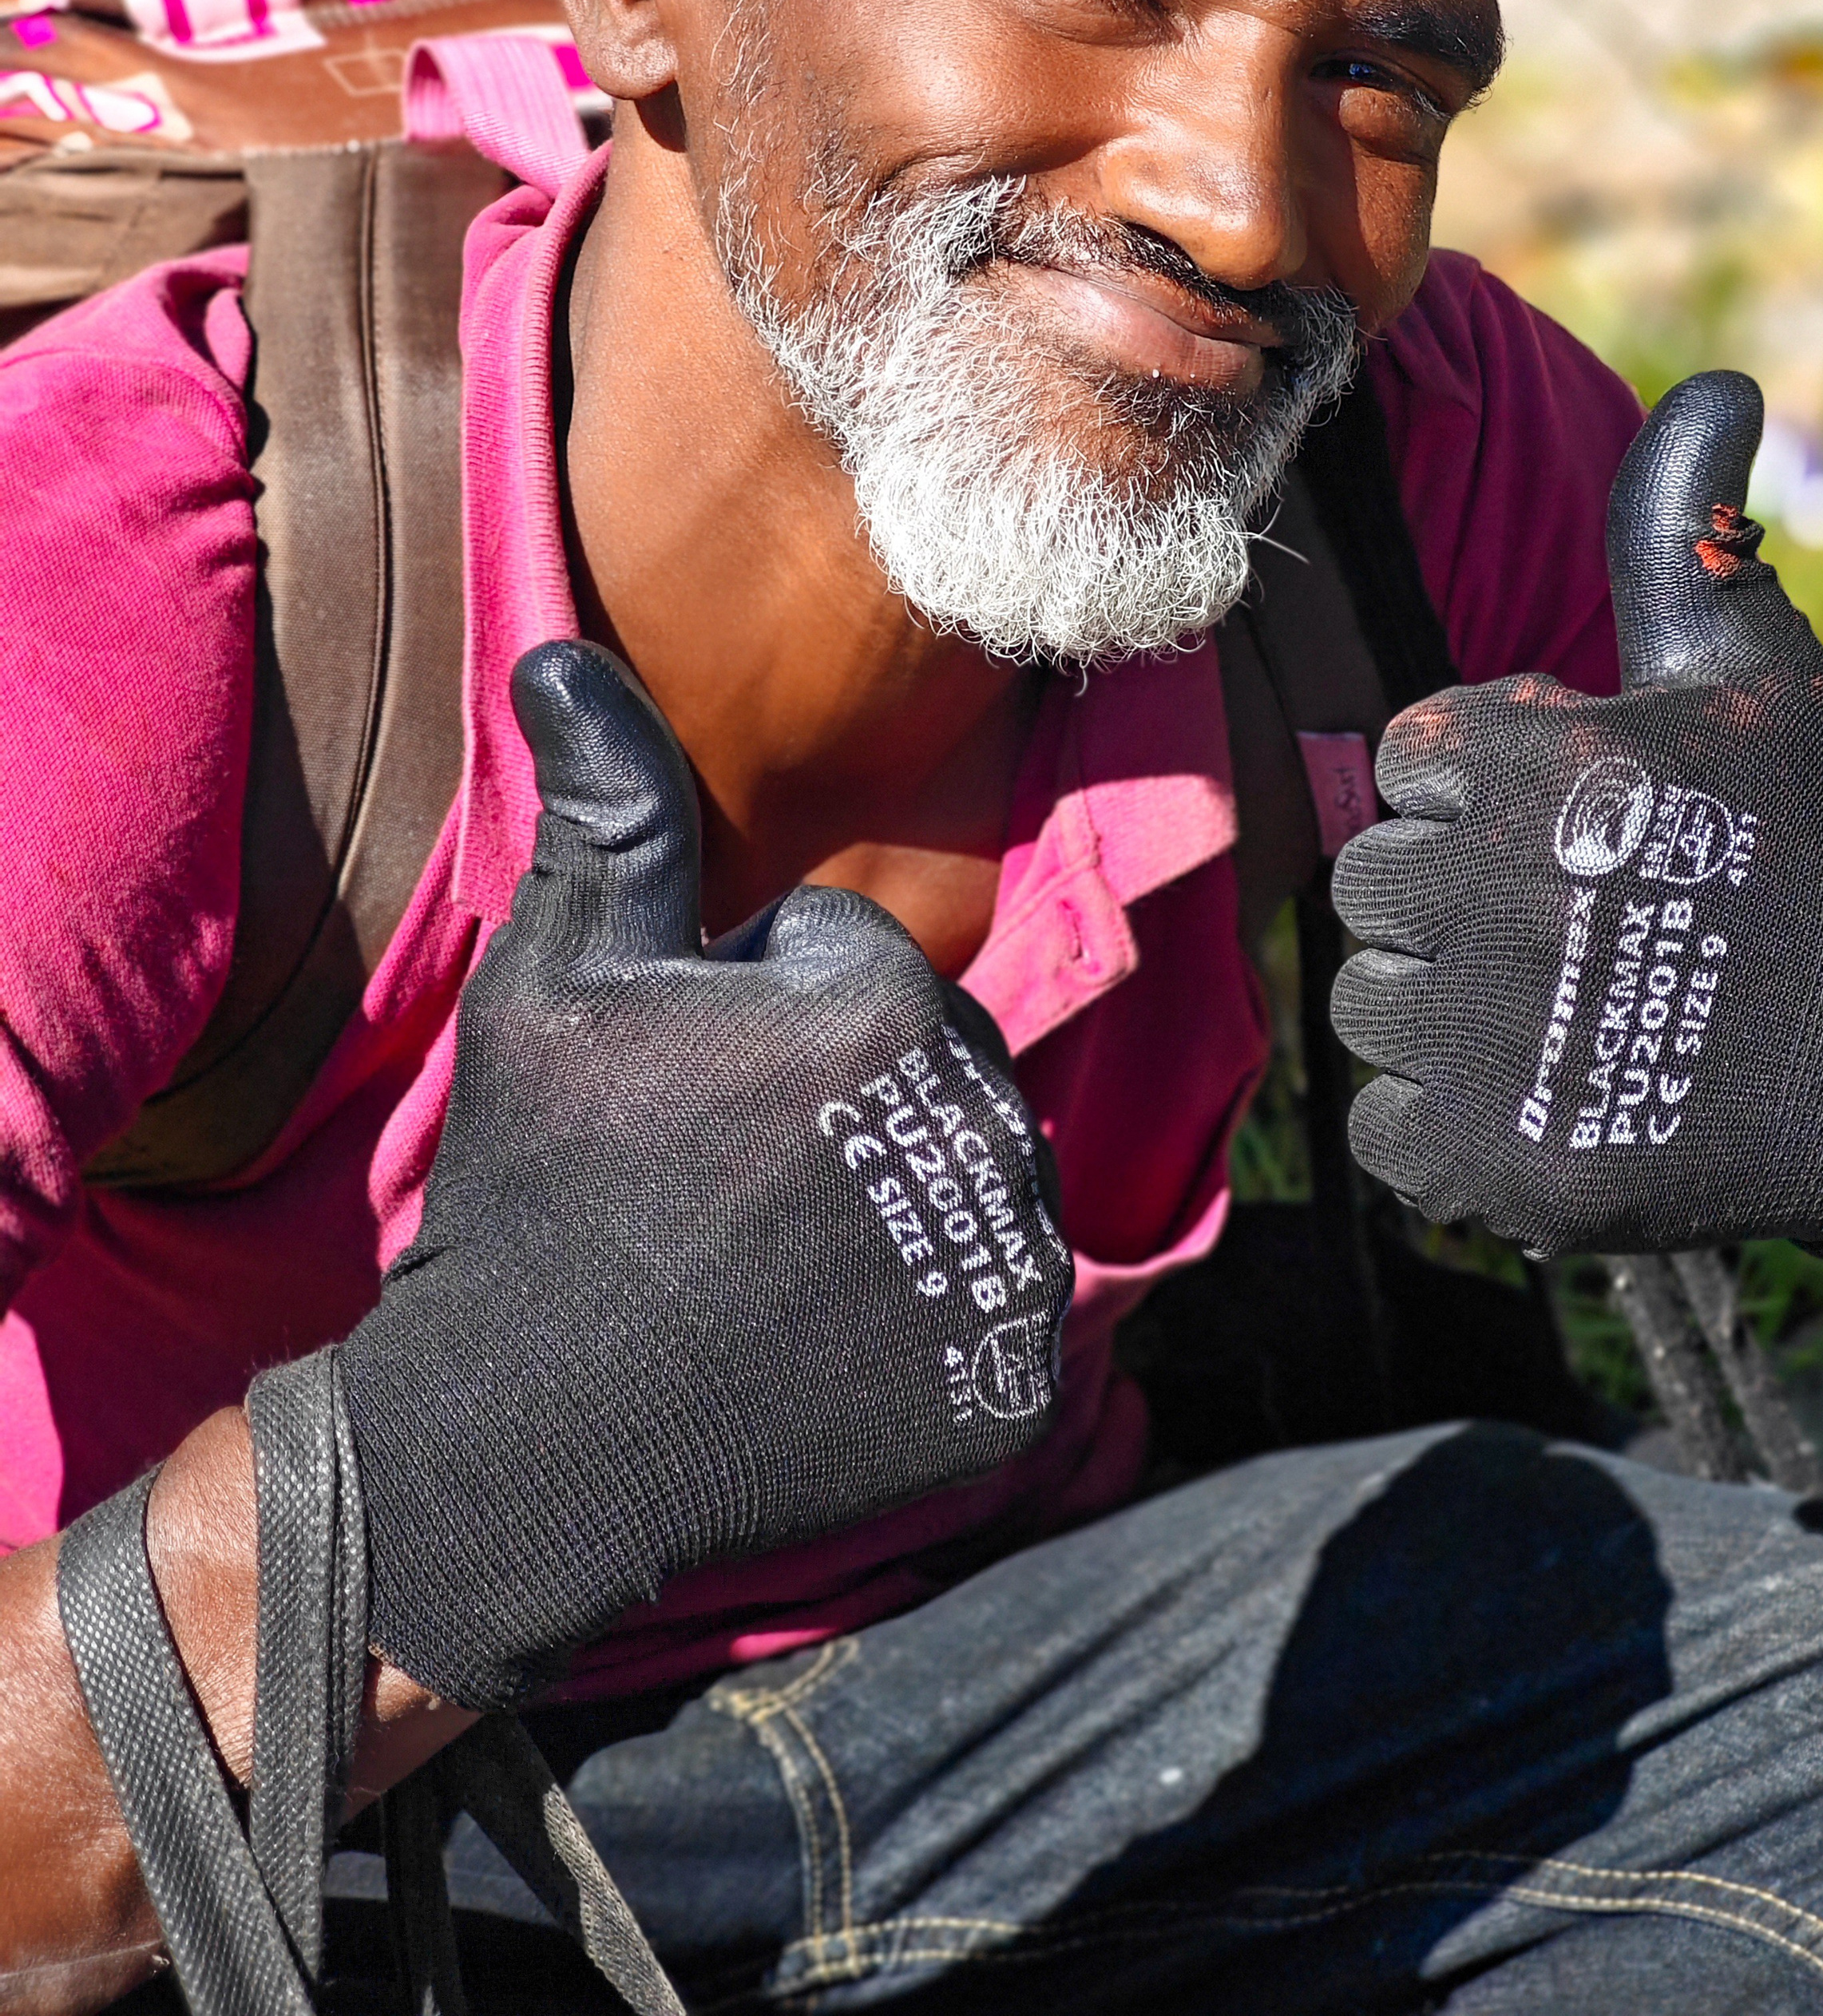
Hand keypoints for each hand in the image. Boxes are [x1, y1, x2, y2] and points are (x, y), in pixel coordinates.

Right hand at [341, 640, 1071, 1709]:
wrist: (528, 1447)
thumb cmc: (536, 1191)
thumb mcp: (554, 980)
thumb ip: (611, 812)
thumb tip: (565, 657)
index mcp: (882, 1002)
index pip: (842, 954)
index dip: (742, 1010)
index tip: (673, 1095)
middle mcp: (981, 1125)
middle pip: (921, 1056)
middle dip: (829, 1091)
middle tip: (710, 1180)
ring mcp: (1009, 1270)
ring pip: (964, 1169)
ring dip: (886, 1192)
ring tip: (760, 1260)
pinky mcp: (1013, 1385)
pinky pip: (991, 1300)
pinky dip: (925, 1313)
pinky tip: (816, 1336)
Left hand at [1331, 371, 1822, 1302]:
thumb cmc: (1800, 849)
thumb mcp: (1749, 670)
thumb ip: (1683, 533)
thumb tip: (1716, 385)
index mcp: (1530, 763)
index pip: (1410, 763)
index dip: (1490, 796)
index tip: (1578, 829)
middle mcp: (1491, 893)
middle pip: (1373, 885)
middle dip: (1456, 895)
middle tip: (1567, 926)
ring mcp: (1485, 1039)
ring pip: (1373, 1003)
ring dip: (1447, 1007)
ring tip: (1562, 1007)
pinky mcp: (1488, 1163)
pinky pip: (1389, 1125)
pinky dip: (1448, 1120)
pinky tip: (1545, 1091)